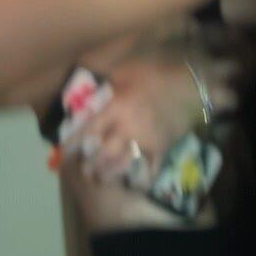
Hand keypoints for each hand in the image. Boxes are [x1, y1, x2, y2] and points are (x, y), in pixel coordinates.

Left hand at [62, 56, 203, 184]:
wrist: (191, 84)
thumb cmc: (156, 72)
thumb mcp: (125, 70)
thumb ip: (106, 83)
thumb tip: (88, 93)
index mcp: (116, 107)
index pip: (88, 129)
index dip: (74, 143)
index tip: (64, 153)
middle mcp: (127, 128)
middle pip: (103, 153)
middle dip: (92, 165)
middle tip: (86, 171)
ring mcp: (145, 141)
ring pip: (122, 164)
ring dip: (109, 175)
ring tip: (102, 180)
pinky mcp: (162, 148)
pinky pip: (150, 169)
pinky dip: (142, 180)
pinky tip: (136, 185)